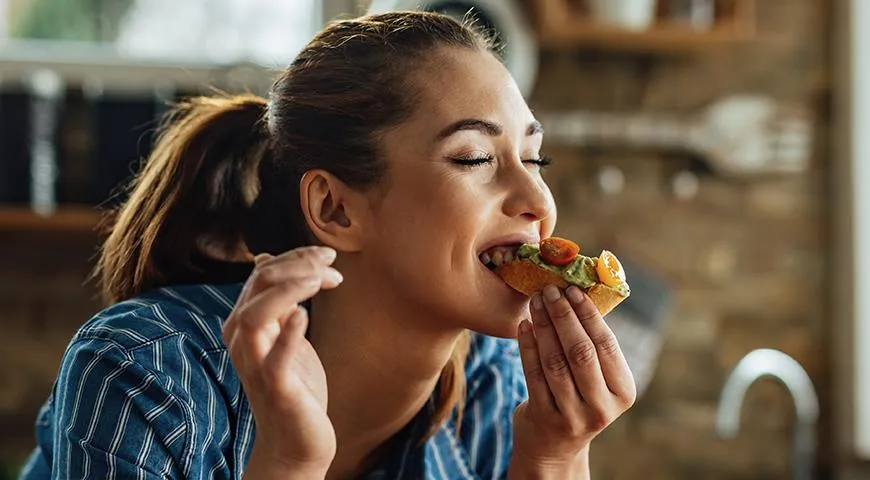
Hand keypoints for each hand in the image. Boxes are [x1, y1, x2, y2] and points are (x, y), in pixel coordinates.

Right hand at [222, 246, 341, 476]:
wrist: (296, 439)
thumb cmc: (294, 383)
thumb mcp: (283, 334)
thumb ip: (274, 300)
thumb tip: (265, 258)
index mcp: (244, 323)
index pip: (262, 274)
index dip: (296, 256)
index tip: (329, 255)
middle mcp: (242, 340)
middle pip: (258, 285)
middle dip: (297, 266)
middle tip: (333, 267)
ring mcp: (255, 364)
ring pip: (256, 315)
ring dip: (289, 289)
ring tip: (321, 280)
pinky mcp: (275, 388)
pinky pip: (274, 358)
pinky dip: (288, 333)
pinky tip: (305, 315)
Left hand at [512, 285, 635, 469]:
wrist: (554, 447)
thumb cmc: (578, 398)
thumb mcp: (597, 381)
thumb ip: (594, 347)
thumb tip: (578, 293)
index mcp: (623, 392)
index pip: (607, 345)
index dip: (589, 314)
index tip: (573, 290)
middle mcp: (601, 407)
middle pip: (581, 352)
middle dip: (564, 316)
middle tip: (550, 290)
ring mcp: (572, 415)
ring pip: (555, 361)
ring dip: (544, 326)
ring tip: (535, 302)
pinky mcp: (544, 416)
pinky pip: (534, 373)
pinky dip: (528, 345)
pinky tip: (524, 325)